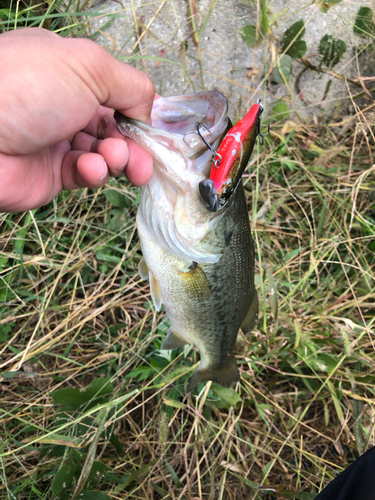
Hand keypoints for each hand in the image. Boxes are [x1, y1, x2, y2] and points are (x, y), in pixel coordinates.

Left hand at [0, 28, 154, 212]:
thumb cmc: (27, 88)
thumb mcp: (89, 66)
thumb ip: (131, 85)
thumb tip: (150, 112)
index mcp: (69, 73)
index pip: (116, 94)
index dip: (138, 113)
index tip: (153, 130)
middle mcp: (64, 106)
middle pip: (116, 129)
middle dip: (134, 145)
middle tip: (145, 161)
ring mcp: (58, 141)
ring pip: (105, 155)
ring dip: (116, 159)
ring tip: (112, 160)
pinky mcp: (53, 174)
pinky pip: (86, 175)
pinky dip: (94, 173)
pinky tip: (88, 168)